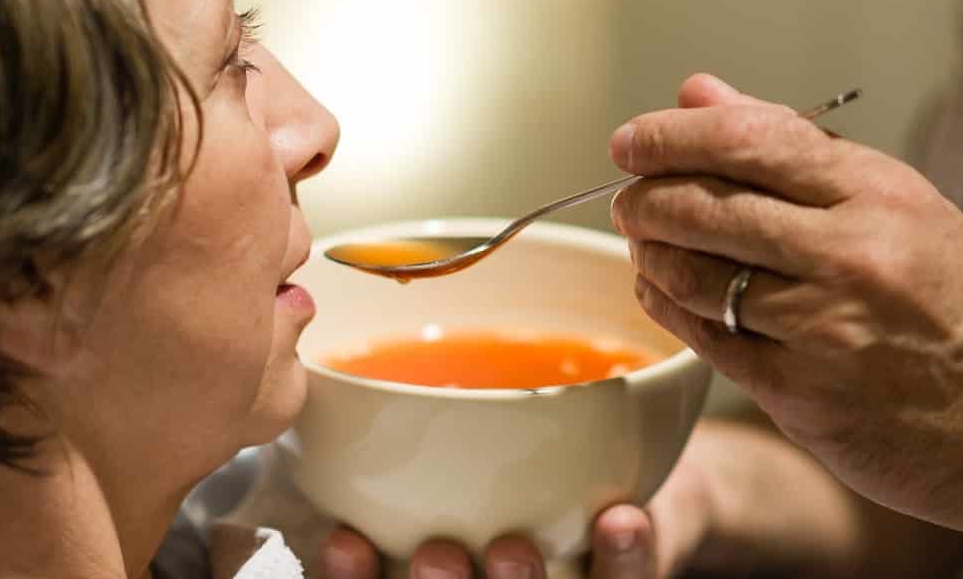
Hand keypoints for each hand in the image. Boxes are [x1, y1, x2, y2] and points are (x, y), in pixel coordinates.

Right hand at [316, 452, 713, 577]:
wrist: (620, 509)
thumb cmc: (514, 485)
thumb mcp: (453, 473)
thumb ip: (407, 466)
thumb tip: (338, 401)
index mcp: (438, 576)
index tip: (343, 538)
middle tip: (437, 554)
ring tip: (513, 545)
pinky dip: (624, 559)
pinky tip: (620, 520)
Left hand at [610, 74, 962, 539]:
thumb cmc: (956, 308)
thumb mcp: (900, 206)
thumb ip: (796, 148)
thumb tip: (699, 93)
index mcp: (879, 192)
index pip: (748, 139)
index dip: (671, 136)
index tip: (630, 142)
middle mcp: (853, 253)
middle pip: (707, 205)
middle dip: (646, 197)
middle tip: (626, 198)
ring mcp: (826, 327)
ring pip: (696, 275)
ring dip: (650, 255)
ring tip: (644, 245)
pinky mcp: (803, 394)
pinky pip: (708, 341)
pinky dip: (670, 309)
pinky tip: (660, 293)